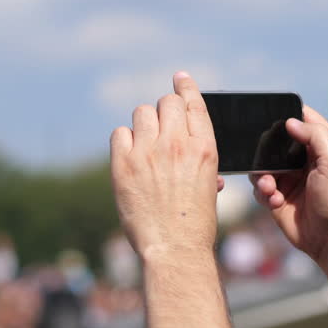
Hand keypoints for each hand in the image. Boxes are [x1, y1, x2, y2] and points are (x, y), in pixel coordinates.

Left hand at [110, 72, 221, 260]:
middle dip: (163, 111)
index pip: (193, 103)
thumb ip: (201, 161)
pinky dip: (124, 142)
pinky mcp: (124, 164)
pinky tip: (129, 157)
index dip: (185, 87)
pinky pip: (120, 133)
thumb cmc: (195, 224)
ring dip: (144, 125)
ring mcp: (149, 152)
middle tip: (160, 129)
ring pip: (141, 113)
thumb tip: (194, 151)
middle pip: (165, 102)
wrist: (174, 249)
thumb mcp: (208, 187)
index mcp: (205, 148)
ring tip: (145, 146)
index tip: (180, 78)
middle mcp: (177, 144)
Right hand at [250, 106, 327, 260]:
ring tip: (271, 188)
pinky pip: (259, 187)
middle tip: (266, 160)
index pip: (301, 119)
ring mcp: (287, 178)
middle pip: (274, 142)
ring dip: (262, 176)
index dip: (287, 115)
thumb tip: (289, 122)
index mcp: (320, 145)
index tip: (272, 117)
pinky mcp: (276, 196)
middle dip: (265, 150)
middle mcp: (302, 159)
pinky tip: (275, 201)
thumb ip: (315, 136)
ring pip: (261, 165)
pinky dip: (263, 193)